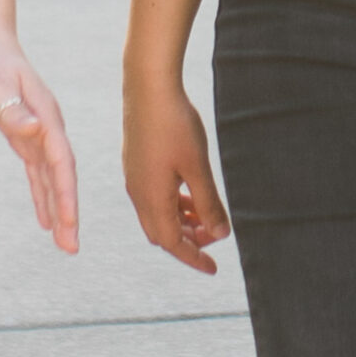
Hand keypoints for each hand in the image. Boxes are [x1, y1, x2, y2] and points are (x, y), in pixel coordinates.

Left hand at [0, 34, 80, 250]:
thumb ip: (13, 110)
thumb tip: (34, 131)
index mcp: (46, 117)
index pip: (60, 160)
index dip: (65, 192)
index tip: (68, 221)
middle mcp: (49, 128)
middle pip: (63, 176)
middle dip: (69, 212)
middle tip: (71, 248)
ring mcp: (41, 134)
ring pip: (54, 179)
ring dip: (60, 211)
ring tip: (66, 244)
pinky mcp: (28, 138)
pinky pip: (39, 174)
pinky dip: (43, 197)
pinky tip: (46, 221)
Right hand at [121, 75, 231, 274]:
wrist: (148, 87)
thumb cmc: (175, 125)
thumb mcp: (198, 167)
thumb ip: (208, 202)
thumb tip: (220, 234)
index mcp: (151, 198)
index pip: (172, 243)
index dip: (193, 257)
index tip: (214, 269)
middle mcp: (138, 193)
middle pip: (162, 233)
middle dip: (189, 242)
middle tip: (215, 239)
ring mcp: (135, 179)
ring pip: (158, 215)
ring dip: (182, 222)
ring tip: (207, 218)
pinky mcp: (137, 165)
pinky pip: (154, 197)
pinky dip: (174, 204)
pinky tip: (191, 194)